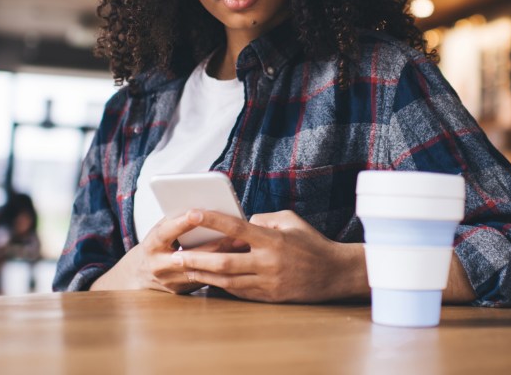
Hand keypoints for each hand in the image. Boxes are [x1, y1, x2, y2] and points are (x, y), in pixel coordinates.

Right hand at [90, 211, 233, 293]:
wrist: (140, 274)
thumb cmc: (158, 243)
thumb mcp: (161, 229)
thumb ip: (177, 220)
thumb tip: (203, 207)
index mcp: (151, 245)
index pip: (166, 232)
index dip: (180, 224)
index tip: (195, 213)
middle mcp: (159, 266)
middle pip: (191, 255)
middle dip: (216, 243)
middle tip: (237, 234)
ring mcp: (170, 281)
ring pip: (202, 270)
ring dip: (224, 258)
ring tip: (243, 246)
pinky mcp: (181, 291)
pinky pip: (205, 280)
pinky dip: (221, 270)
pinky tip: (238, 261)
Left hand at [173, 210, 369, 302]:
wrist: (334, 273)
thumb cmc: (311, 242)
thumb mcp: (290, 220)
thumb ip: (264, 219)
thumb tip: (242, 221)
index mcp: (272, 239)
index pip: (236, 227)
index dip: (212, 219)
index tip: (192, 213)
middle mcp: (268, 262)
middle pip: (224, 261)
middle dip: (197, 259)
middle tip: (176, 255)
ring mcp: (268, 282)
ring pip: (227, 280)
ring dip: (203, 275)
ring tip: (184, 269)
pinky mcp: (269, 297)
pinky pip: (239, 292)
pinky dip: (221, 285)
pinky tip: (206, 280)